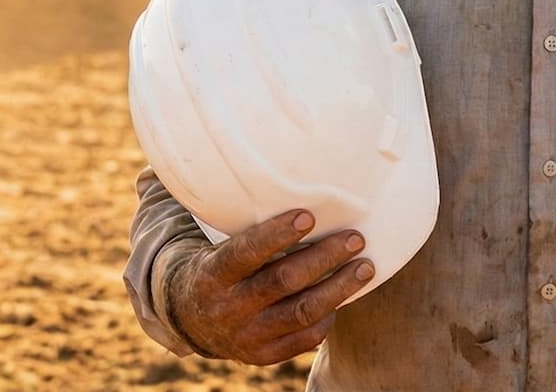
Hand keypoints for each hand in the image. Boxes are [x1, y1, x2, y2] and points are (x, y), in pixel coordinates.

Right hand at [167, 209, 374, 364]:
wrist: (192, 320)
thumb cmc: (219, 268)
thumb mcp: (219, 248)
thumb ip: (249, 235)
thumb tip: (299, 200)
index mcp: (212, 274)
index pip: (246, 251)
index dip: (277, 234)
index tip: (309, 215)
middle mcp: (228, 307)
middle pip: (284, 280)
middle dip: (325, 257)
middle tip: (355, 238)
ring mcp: (246, 335)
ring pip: (303, 311)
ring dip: (339, 287)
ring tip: (364, 267)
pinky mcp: (263, 355)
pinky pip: (304, 337)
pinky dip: (327, 316)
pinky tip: (341, 296)